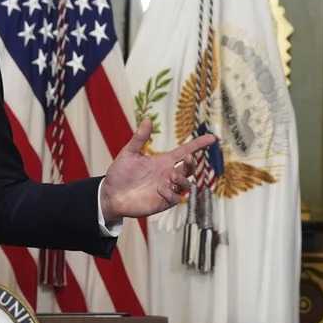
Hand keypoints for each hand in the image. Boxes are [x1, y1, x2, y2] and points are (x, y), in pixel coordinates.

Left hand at [99, 118, 217, 220]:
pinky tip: (160, 189)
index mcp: (163, 162)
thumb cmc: (120, 173)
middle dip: (192, 163)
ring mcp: (167, 189)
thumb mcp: (129, 153)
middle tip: (186, 159)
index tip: (212, 138)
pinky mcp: (162, 202)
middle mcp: (168, 175)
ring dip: (182, 179)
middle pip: (190, 168)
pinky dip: (171, 193)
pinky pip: (175, 199)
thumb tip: (147, 119)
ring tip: (171, 176)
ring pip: (186, 184)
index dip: (199, 145)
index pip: (185, 151)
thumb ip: (140, 138)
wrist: (111, 194)